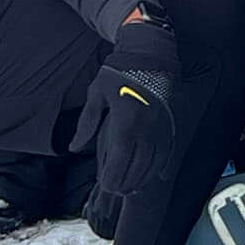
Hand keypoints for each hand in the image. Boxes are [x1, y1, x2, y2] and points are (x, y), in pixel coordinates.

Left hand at [75, 11, 178, 241]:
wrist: (151, 53)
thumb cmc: (119, 72)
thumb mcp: (97, 94)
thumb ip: (87, 123)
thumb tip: (73, 147)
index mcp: (126, 122)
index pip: (120, 160)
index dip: (113, 177)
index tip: (107, 187)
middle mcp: (146, 127)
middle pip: (138, 165)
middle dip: (127, 182)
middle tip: (117, 191)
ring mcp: (161, 125)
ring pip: (154, 161)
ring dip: (143, 178)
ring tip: (133, 188)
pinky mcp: (171, 122)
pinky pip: (167, 150)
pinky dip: (162, 165)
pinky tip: (156, 176)